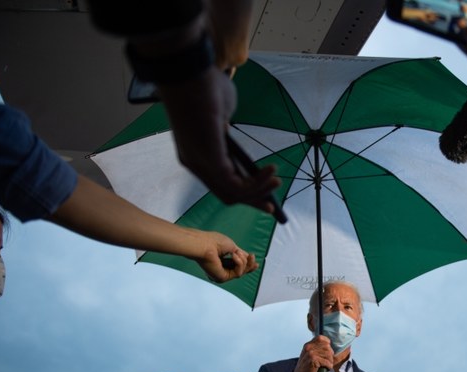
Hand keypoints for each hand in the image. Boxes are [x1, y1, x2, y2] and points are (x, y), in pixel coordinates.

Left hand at [157, 66, 280, 208]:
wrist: (190, 73)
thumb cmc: (203, 85)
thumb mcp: (220, 112)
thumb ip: (224, 129)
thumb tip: (227, 134)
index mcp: (195, 152)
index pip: (219, 180)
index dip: (242, 188)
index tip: (262, 188)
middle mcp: (195, 164)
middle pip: (226, 194)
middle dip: (252, 199)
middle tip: (272, 203)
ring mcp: (201, 164)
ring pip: (232, 194)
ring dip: (258, 192)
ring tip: (277, 182)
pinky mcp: (210, 161)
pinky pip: (237, 185)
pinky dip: (257, 183)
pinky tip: (271, 172)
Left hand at [193, 230, 257, 281]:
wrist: (205, 244)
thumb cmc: (214, 242)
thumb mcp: (232, 246)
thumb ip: (240, 253)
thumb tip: (248, 257)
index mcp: (222, 261)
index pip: (236, 265)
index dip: (247, 263)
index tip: (254, 259)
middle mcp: (221, 269)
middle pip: (241, 271)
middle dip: (249, 265)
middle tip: (253, 257)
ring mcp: (221, 275)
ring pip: (241, 272)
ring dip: (243, 261)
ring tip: (237, 253)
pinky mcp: (222, 278)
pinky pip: (238, 273)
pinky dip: (239, 264)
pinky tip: (234, 256)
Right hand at [282, 336, 334, 371]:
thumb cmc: (306, 367)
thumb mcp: (308, 355)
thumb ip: (316, 349)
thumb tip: (329, 347)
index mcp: (308, 345)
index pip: (320, 338)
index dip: (327, 342)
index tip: (328, 349)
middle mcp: (309, 347)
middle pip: (327, 346)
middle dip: (330, 354)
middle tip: (328, 361)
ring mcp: (311, 353)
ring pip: (328, 354)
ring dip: (330, 361)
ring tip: (327, 365)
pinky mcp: (313, 360)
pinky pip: (326, 362)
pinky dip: (329, 366)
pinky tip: (326, 368)